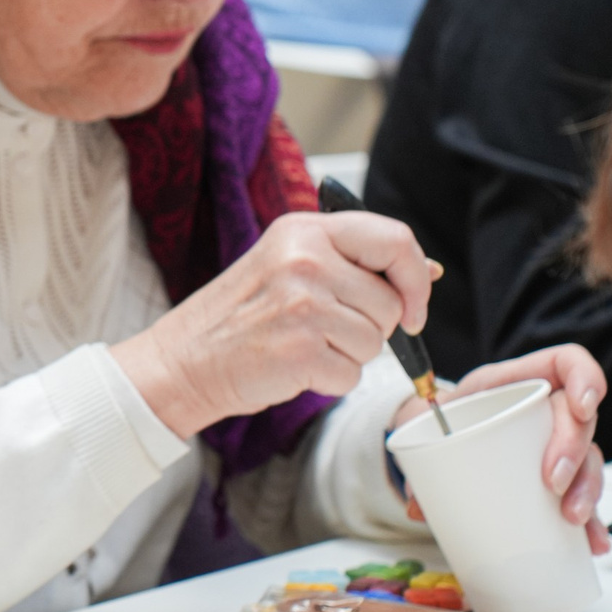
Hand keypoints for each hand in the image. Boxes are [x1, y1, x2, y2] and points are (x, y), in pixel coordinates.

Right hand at [113, 210, 432, 439]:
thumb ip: (356, 263)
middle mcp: (304, 260)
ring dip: (347, 355)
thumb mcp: (292, 267)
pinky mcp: (300, 349)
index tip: (412, 307)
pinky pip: (352, 375)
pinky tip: (293, 366)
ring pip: (375, 342)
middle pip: (390, 302)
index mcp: (304, 231)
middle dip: (370, 326)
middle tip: (320, 328)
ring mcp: (301, 304)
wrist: (183, 361)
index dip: (414, 280)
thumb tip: (429, 269)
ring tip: (301, 345)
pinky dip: (329, 381)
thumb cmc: (238, 317)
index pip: (395, 239)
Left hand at [397, 345, 610, 554]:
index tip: (581, 407)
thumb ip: (419, 453)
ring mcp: (556, 443)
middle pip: (580, 419)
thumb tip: (416, 506)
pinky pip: (583, 494)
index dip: (585, 379)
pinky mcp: (560, 475)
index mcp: (515, 382)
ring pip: (589, 459)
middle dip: (573, 451)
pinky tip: (593, 541)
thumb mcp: (430, 422)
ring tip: (572, 517)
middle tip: (553, 483)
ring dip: (586, 489)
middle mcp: (545, 410)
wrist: (434, 438)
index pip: (568, 363)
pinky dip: (592, 520)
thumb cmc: (442, 421)